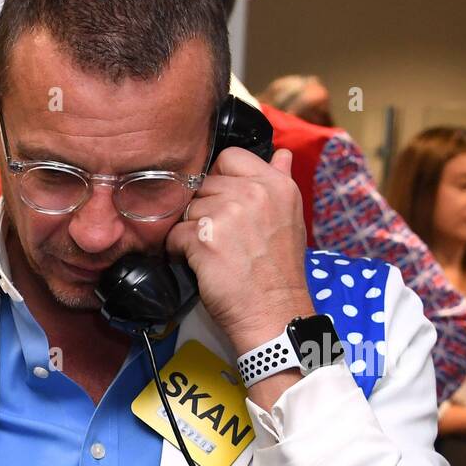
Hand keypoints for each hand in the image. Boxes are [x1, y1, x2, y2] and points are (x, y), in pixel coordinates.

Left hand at [165, 145, 311, 358]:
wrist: (273, 312)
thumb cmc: (278, 272)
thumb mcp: (291, 218)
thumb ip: (280, 181)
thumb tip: (281, 153)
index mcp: (276, 185)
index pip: (230, 157)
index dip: (217, 179)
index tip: (221, 203)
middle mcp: (254, 193)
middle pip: (203, 184)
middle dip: (202, 209)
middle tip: (214, 235)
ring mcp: (228, 214)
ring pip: (187, 208)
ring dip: (189, 230)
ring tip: (207, 251)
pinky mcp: (205, 239)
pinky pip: (175, 233)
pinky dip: (178, 250)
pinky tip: (195, 263)